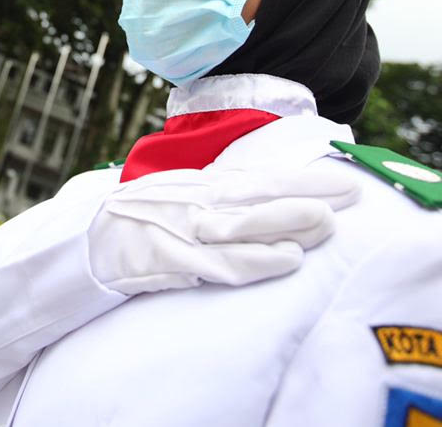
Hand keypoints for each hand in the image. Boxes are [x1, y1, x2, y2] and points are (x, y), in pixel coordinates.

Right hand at [88, 166, 358, 295]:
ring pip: (245, 226)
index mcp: (204, 185)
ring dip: (286, 223)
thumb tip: (281, 197)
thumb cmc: (148, 220)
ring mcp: (186, 231)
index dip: (305, 179)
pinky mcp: (173, 261)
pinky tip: (285, 261)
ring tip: (326, 224)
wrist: (91, 240)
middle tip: (350, 194)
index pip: (263, 178)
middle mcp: (198, 202)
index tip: (347, 179)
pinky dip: (255, 261)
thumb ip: (229, 196)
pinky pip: (220, 263)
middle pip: (260, 195)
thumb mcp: (186, 195)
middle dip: (307, 193)